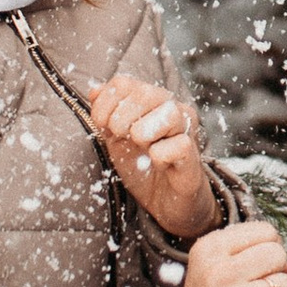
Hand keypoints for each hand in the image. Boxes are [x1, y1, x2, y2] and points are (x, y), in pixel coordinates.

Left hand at [90, 70, 216, 235]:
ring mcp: (187, 131)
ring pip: (168, 113)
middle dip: (120, 119)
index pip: (123, 83)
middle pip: (144, 92)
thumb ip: (105, 113)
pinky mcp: (193, 156)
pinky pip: (176, 146)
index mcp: (152, 101)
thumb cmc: (142, 166)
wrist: (165, 203)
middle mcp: (174, 108)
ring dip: (143, 134)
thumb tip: (94, 90)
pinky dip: (159, 156)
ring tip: (142, 148)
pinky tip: (157, 164)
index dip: (105, 104)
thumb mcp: (115, 138)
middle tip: (122, 139)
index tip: (102, 126)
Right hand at [127, 220, 286, 286]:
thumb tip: (279, 244)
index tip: (253, 270)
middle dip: (276, 274)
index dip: (268, 251)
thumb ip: (240, 251)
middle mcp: (218, 273)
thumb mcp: (208, 270)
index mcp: (208, 251)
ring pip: (285, 286)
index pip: (265, 231)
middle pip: (278, 255)